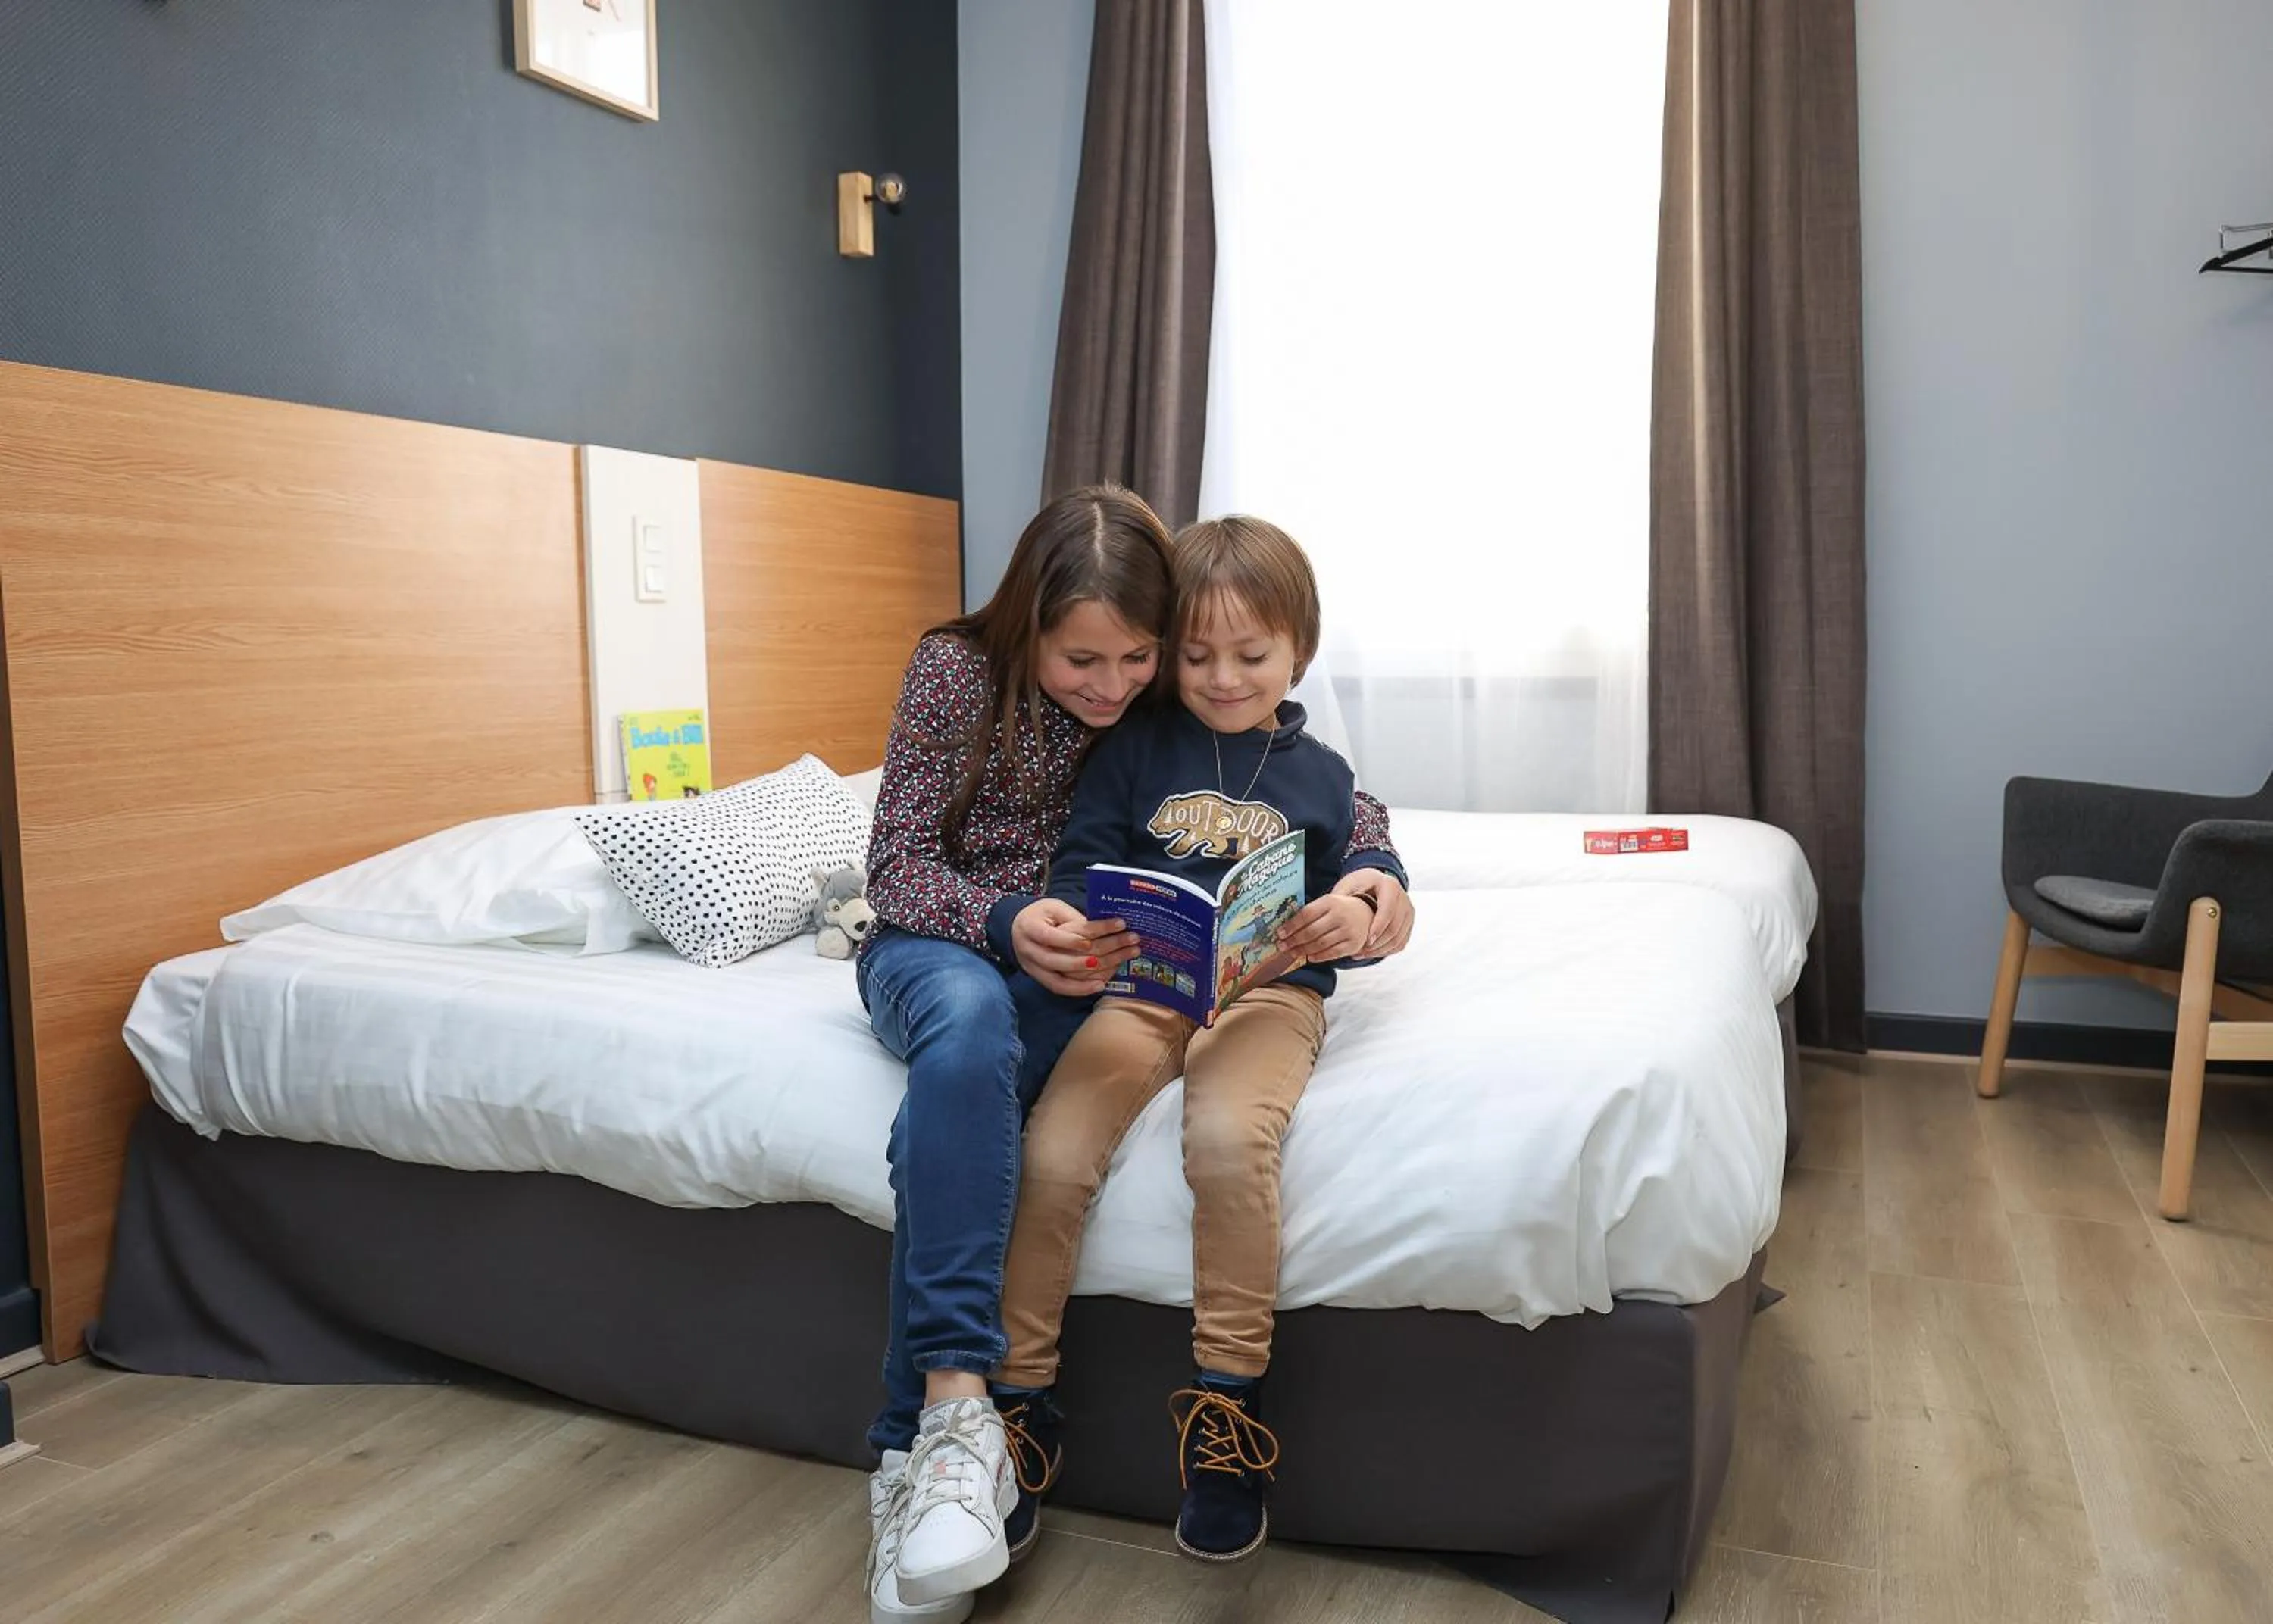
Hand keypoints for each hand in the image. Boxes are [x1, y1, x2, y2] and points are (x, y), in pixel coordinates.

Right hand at [1012, 899, 1139, 996]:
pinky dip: (1080, 989)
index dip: (1069, 941)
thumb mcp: (1053, 907)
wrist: (1016, 929)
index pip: (1049, 937)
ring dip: (1087, 979)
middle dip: (1085, 960)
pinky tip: (1100, 985)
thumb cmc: (1040, 915)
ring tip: (1112, 971)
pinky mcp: (1040, 978)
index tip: (1090, 942)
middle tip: (1111, 955)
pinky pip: (1060, 988)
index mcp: (1030, 928)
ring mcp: (1033, 968)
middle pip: (1056, 960)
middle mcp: (1029, 951)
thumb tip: (1099, 927)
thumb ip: (1072, 917)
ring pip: (1059, 979)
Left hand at [1275, 893, 1373, 964]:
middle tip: (1282, 946)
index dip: (1291, 926)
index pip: (1306, 915)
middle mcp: (1340, 915)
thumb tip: (1285, 928)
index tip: (1279, 933)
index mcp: (1330, 901)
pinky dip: (1319, 957)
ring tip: (1292, 953)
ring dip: (1303, 950)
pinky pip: (1332, 953)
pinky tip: (1309, 957)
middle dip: (1294, 940)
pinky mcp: (1353, 944)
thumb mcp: (1326, 903)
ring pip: (1320, 944)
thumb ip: (1309, 913)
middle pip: (1312, 931)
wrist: (1368, 913)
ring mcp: (1348, 931)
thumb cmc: (1340, 909)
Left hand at [1332, 869, 1414, 957]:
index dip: (1378, 927)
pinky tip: (1370, 953)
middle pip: (1394, 927)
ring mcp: (1408, 911)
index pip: (1387, 910)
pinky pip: (1401, 942)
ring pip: (1398, 938)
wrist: (1375, 882)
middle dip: (1377, 943)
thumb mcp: (1349, 885)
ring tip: (1362, 954)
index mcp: (1389, 886)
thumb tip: (1330, 916)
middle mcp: (1403, 898)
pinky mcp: (1408, 923)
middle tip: (1360, 951)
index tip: (1366, 940)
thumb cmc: (1360, 883)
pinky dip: (1386, 951)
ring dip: (1380, 950)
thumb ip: (1342, 899)